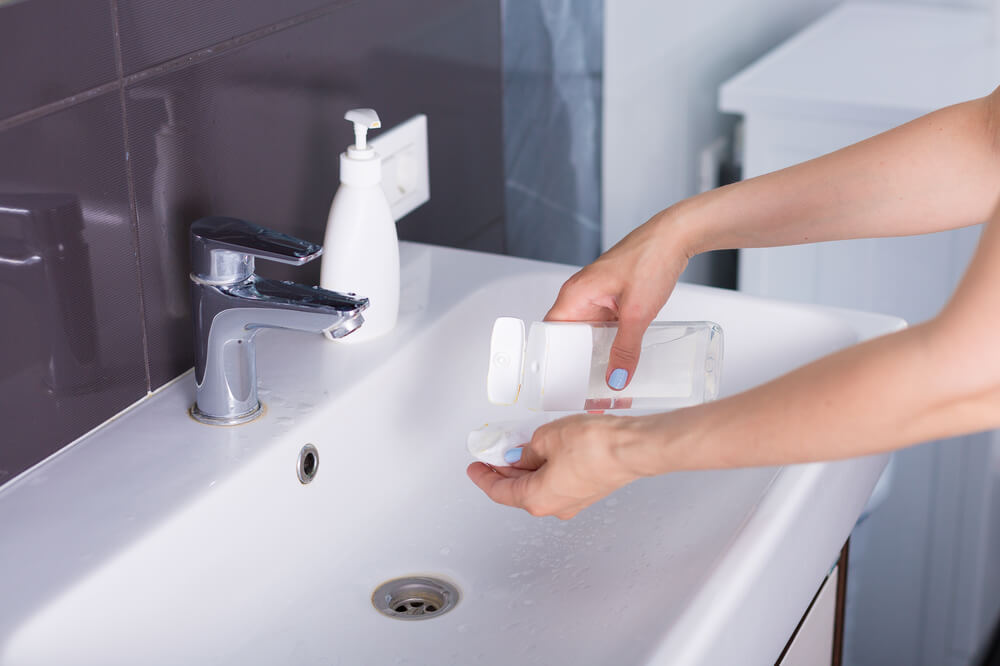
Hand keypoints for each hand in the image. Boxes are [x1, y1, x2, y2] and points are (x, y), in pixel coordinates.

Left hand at [466, 413, 642, 519]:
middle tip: (493, 455)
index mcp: (537, 499)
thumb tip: (520, 453)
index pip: (500, 491)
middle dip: (504, 471)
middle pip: (518, 491)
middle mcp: (555, 506)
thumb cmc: (595, 447)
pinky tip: (543, 452)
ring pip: (539, 486)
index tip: (476, 467)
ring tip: (518, 447)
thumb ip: (527, 448)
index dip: (484, 477)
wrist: (632, 448)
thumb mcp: (546, 437)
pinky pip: (557, 482)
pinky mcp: (588, 490)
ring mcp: (574, 501)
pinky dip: (544, 468)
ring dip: (526, 469)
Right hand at [546, 211, 693, 389]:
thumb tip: (616, 379)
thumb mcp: (637, 312)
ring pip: (589, 335)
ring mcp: (598, 298)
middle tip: (586, 392)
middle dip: (577, 366)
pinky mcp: (614, 299)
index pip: (550, 335)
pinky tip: (621, 362)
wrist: (676, 236)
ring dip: (596, 357)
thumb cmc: (650, 258)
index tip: (562, 385)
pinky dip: (611, 345)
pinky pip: (606, 328)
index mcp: (574, 295)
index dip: (553, 361)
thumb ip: (626, 348)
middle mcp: (581, 296)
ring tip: (604, 383)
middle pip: (569, 338)